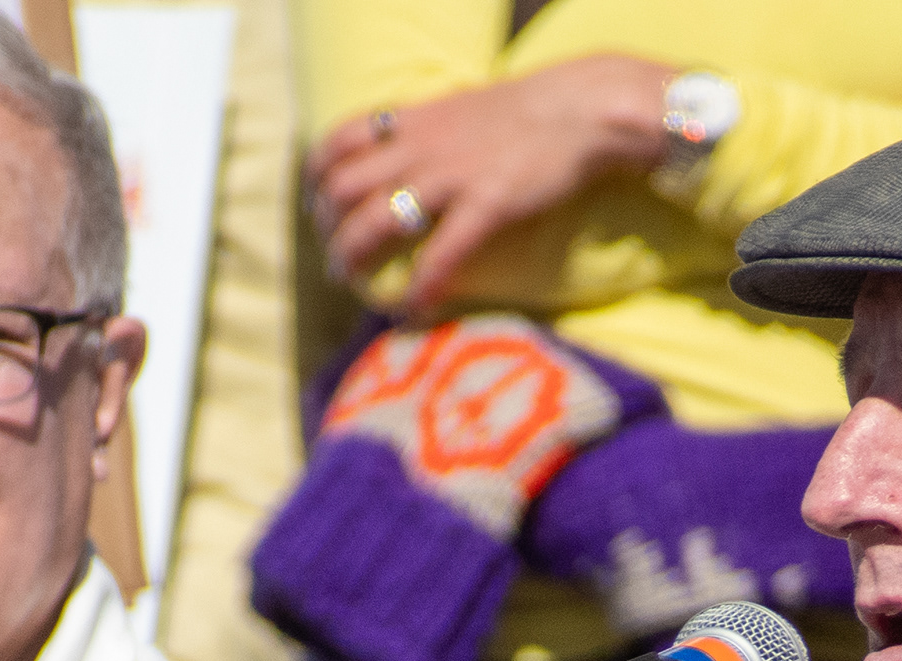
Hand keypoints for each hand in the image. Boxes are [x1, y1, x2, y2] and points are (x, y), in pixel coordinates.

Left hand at [307, 54, 665, 310]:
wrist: (585, 108)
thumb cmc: (531, 113)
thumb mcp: (463, 111)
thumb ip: (429, 136)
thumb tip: (410, 161)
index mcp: (415, 121)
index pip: (337, 141)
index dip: (317, 178)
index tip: (320, 206)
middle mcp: (421, 147)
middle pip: (344, 188)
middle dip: (328, 230)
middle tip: (337, 262)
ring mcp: (451, 176)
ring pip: (376, 220)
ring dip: (357, 260)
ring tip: (358, 287)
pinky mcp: (487, 205)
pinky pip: (440, 255)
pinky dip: (420, 288)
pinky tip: (413, 311)